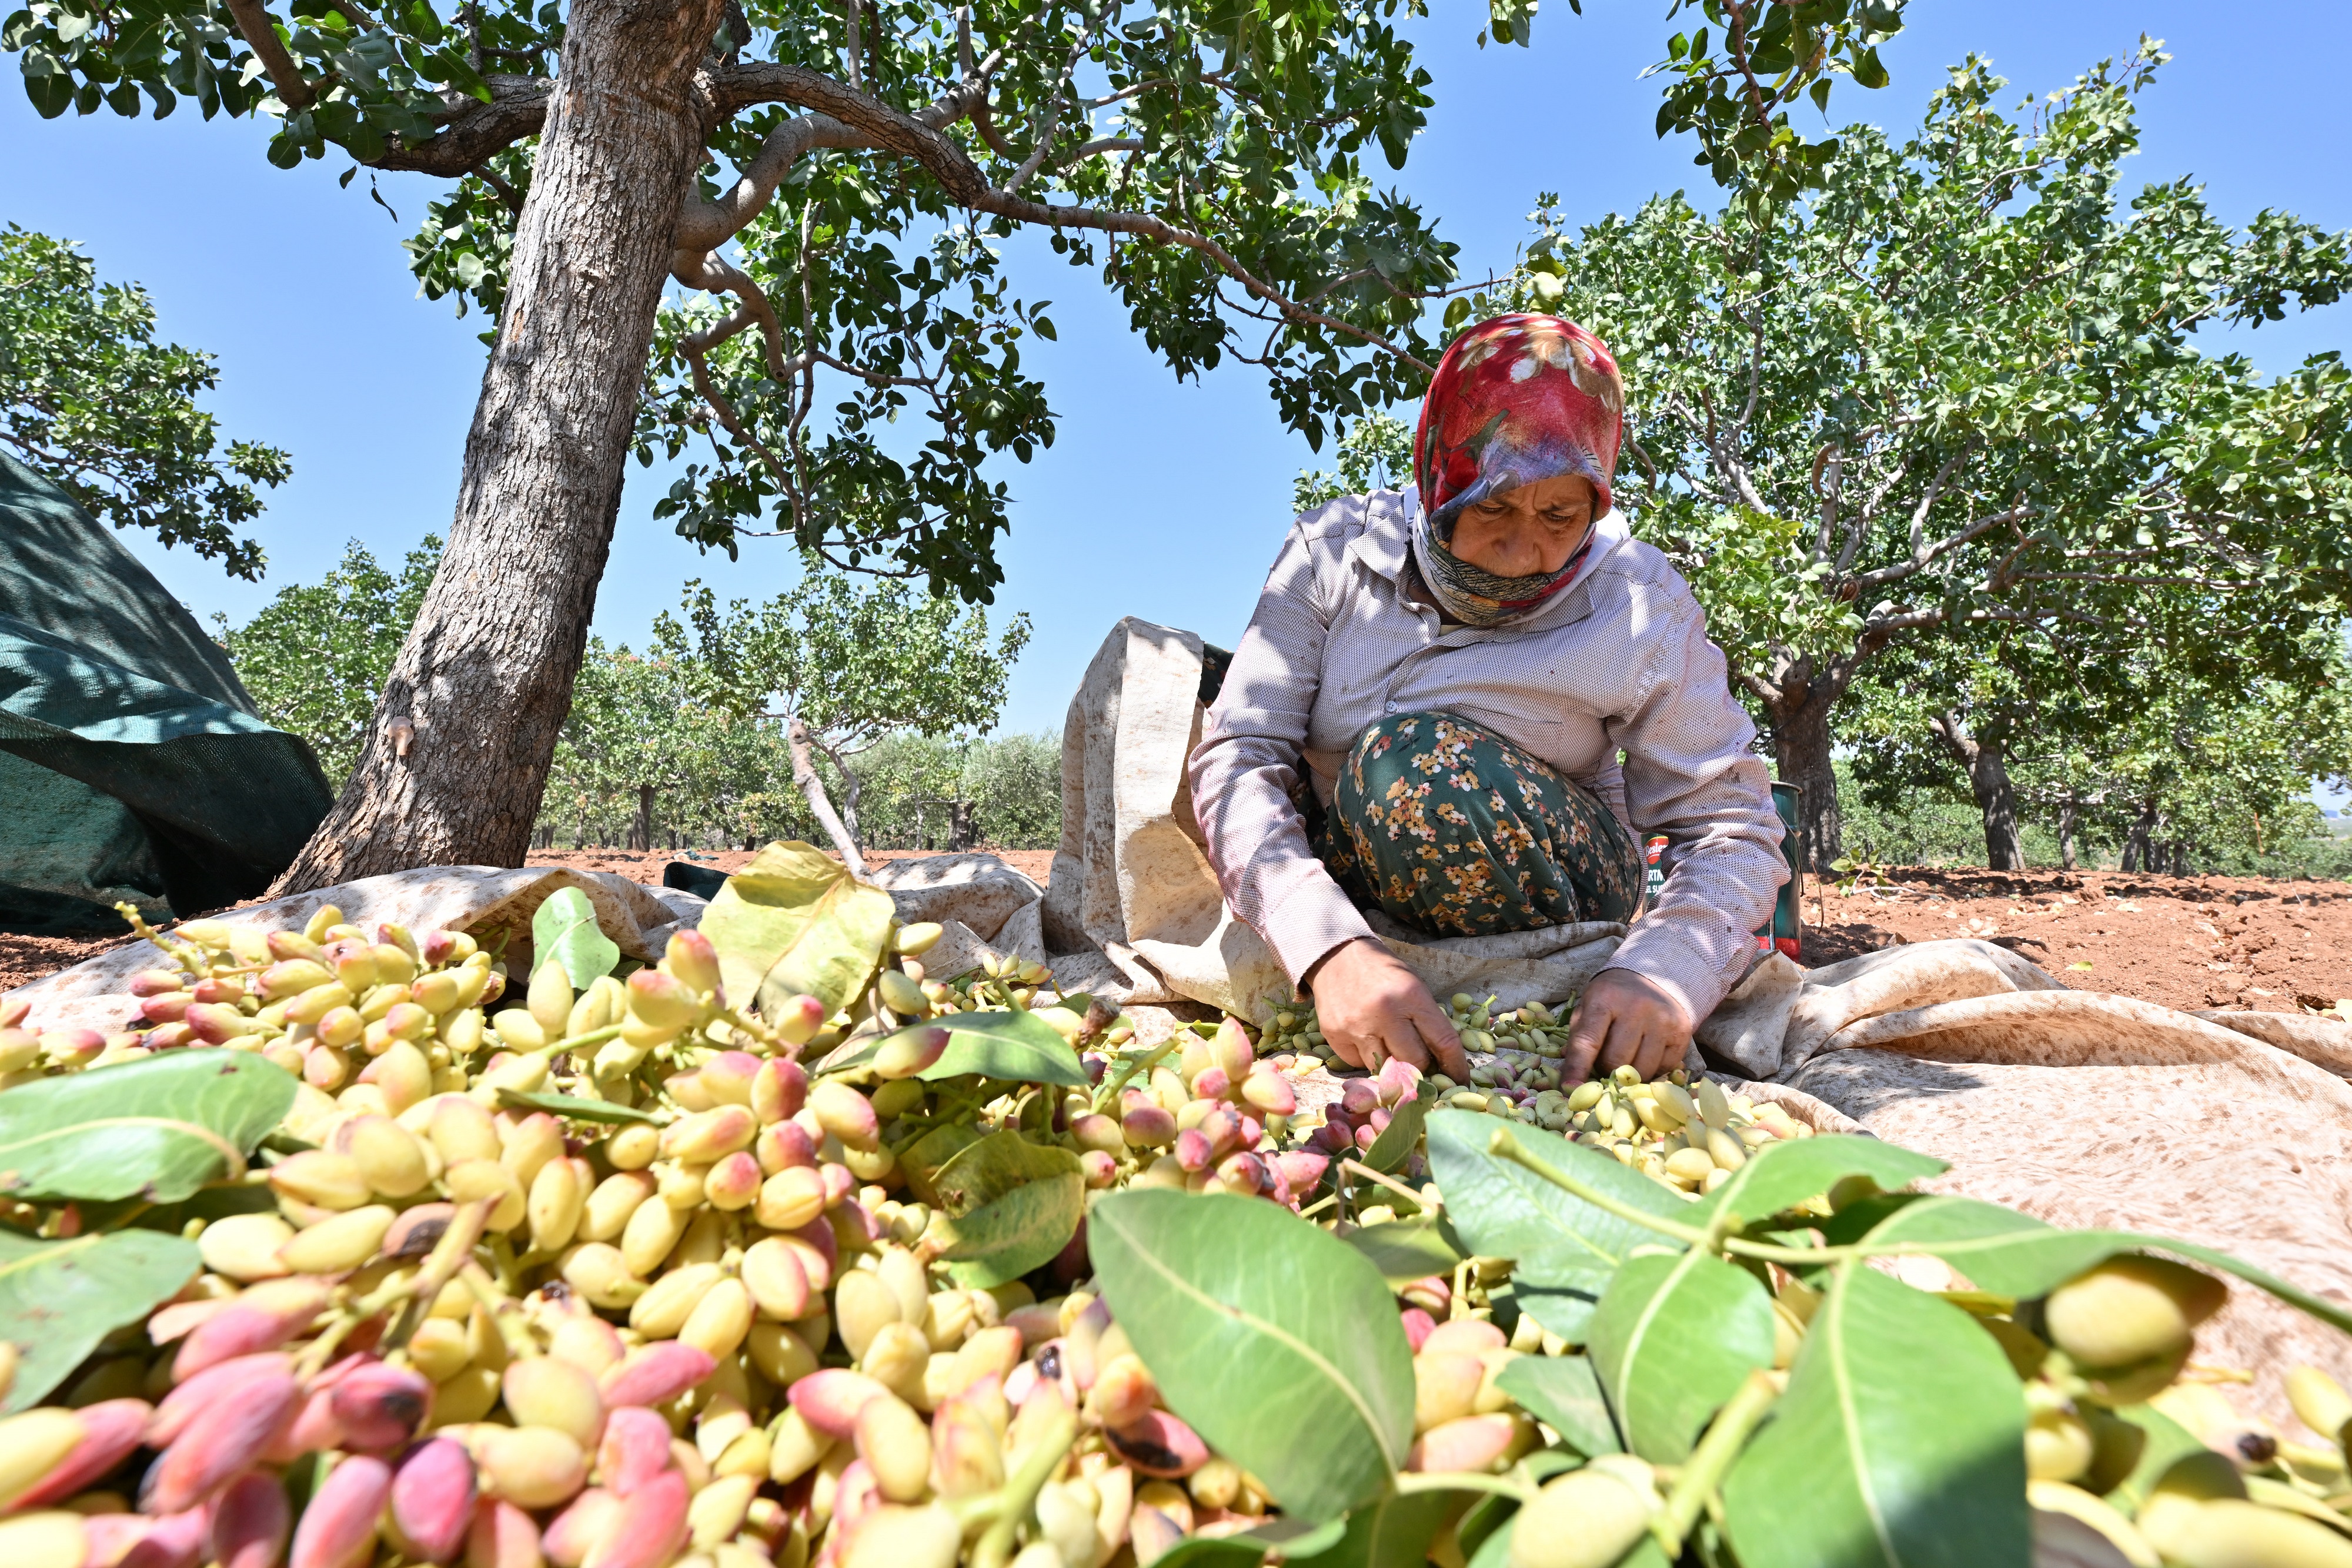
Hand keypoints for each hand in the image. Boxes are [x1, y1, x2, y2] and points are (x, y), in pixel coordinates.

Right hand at [1303, 938, 1471, 1080]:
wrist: (1335, 955)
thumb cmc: (1382, 971)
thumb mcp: (1412, 985)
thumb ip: (1425, 1020)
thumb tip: (1440, 1060)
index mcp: (1410, 995)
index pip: (1443, 1041)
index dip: (1455, 1066)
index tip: (1460, 1079)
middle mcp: (1384, 1013)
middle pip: (1414, 1063)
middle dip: (1422, 1069)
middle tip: (1423, 1066)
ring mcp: (1356, 1027)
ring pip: (1385, 1069)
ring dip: (1393, 1067)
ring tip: (1392, 1052)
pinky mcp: (1334, 1036)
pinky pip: (1358, 1063)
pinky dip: (1367, 1059)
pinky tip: (1367, 1041)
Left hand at [1565, 968, 1693, 1083]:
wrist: (1654, 978)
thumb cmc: (1613, 998)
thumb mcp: (1588, 1006)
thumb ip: (1578, 1038)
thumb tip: (1569, 1080)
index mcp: (1605, 998)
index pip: (1588, 1041)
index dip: (1577, 1069)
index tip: (1568, 1091)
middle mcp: (1636, 1008)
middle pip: (1615, 1062)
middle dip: (1605, 1071)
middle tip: (1605, 1064)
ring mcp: (1662, 1020)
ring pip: (1641, 1071)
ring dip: (1629, 1076)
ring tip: (1625, 1061)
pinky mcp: (1682, 1033)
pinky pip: (1663, 1069)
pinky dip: (1651, 1071)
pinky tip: (1646, 1056)